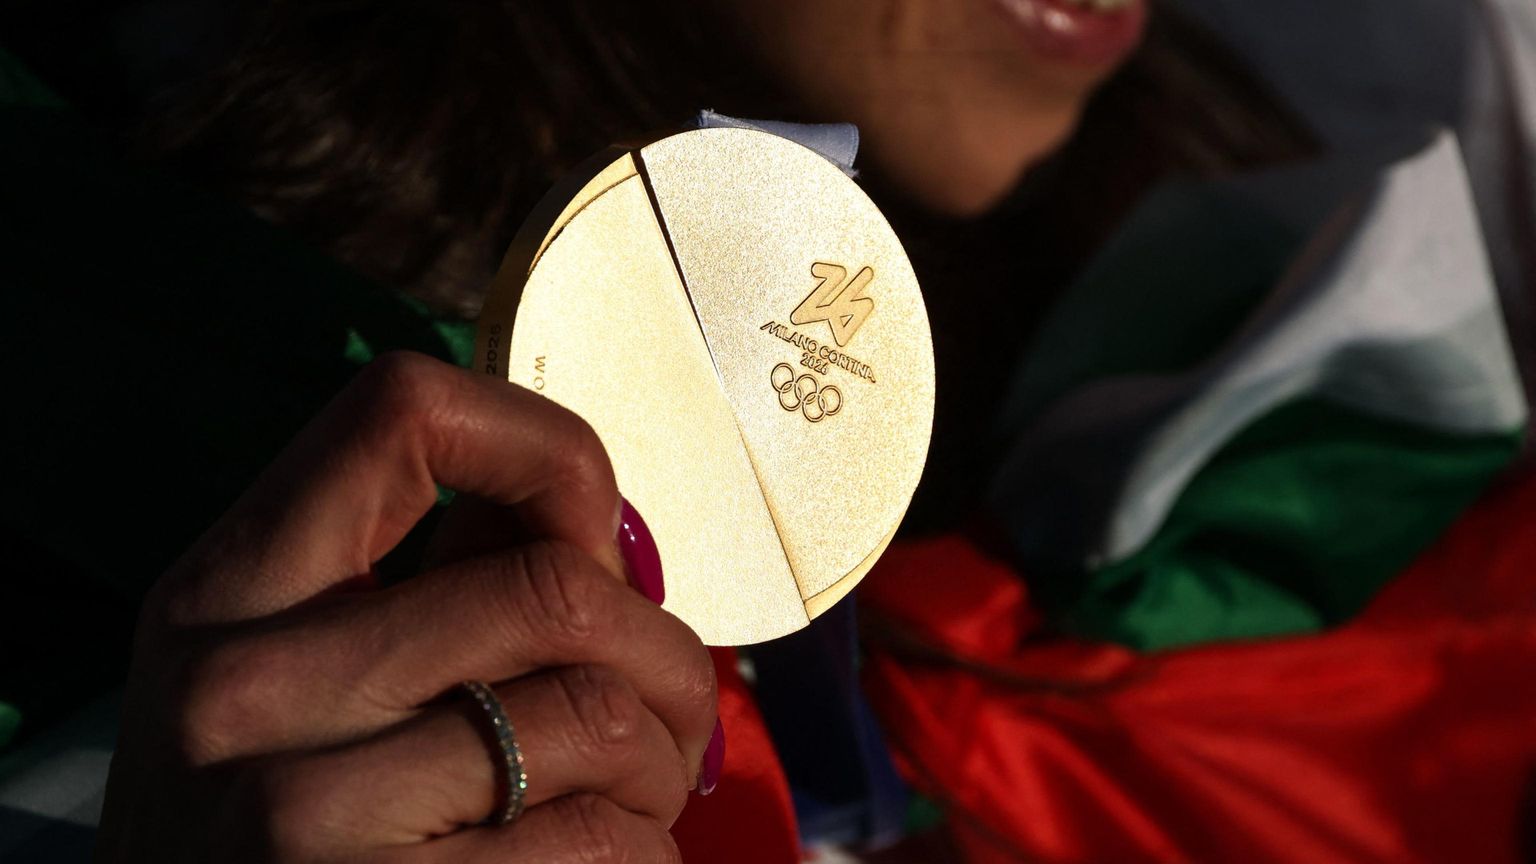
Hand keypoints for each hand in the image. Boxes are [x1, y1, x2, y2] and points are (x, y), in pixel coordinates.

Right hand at [96, 352, 718, 862]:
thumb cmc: (276, 843)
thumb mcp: (291, 692)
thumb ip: (429, 589)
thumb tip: (595, 522)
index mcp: (223, 596)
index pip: (403, 413)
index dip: (546, 449)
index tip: (594, 536)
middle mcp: (240, 690)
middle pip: (555, 589)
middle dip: (661, 654)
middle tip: (668, 714)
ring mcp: (299, 812)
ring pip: (600, 718)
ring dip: (661, 765)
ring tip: (631, 803)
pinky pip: (603, 842)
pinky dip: (644, 852)